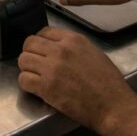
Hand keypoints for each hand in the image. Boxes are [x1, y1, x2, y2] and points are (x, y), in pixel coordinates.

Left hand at [18, 27, 136, 134]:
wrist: (113, 105)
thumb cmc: (108, 82)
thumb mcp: (93, 52)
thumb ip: (73, 46)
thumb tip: (56, 46)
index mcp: (73, 40)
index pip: (43, 32)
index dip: (40, 42)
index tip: (41, 50)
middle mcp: (60, 50)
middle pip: (29, 43)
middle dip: (30, 53)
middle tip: (35, 64)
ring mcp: (52, 68)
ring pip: (23, 60)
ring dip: (27, 68)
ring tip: (35, 76)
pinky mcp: (46, 87)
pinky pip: (23, 79)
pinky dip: (26, 84)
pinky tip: (35, 87)